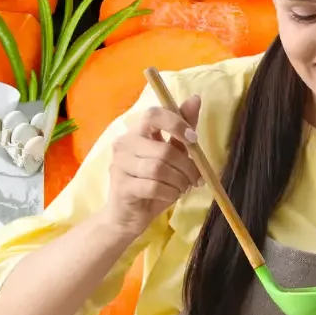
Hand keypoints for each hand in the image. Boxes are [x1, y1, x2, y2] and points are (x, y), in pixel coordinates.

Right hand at [103, 92, 204, 235]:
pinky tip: (170, 195)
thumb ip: (182, 128)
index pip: (154, 114)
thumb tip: (196, 98)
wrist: (130, 216)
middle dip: (187, 166)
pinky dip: (170, 192)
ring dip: (179, 181)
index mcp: (138, 132)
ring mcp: (120, 165)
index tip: (193, 139)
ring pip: (159, 168)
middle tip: (195, 178)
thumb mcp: (173, 155)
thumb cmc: (153, 183)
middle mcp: (124, 144)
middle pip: (164, 149)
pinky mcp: (122, 186)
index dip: (177, 123)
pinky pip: (154, 186)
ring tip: (182, 187)